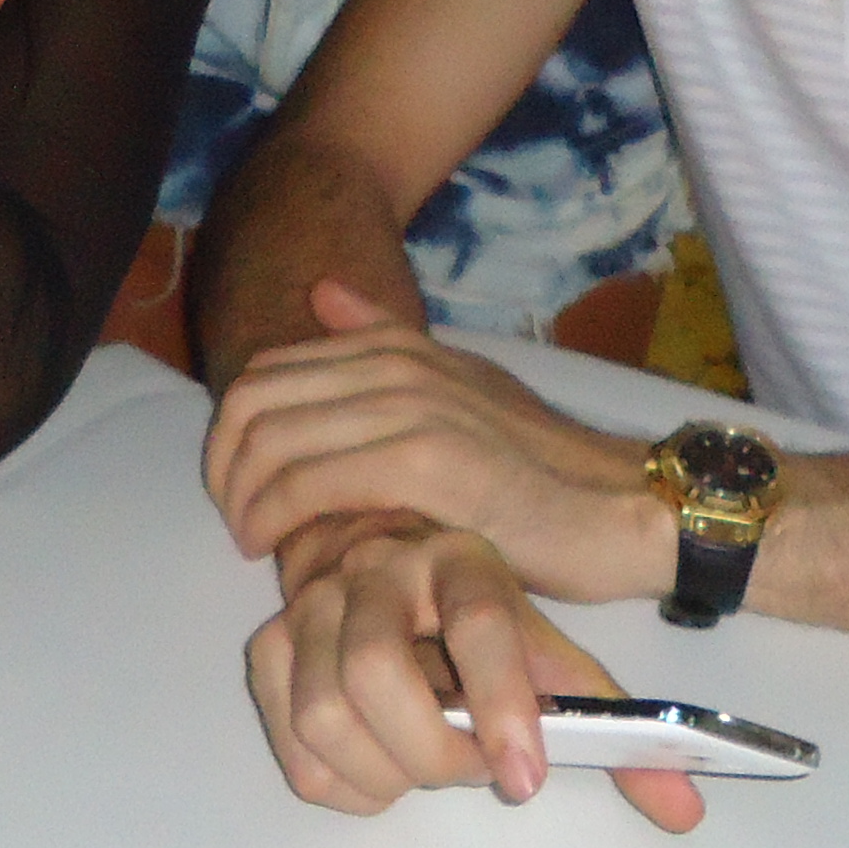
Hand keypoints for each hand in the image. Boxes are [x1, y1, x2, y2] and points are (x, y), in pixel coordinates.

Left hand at [205, 280, 666, 601]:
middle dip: (225, 465)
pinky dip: (277, 519)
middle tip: (236, 521)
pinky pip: (309, 484)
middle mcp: (397, 366)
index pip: (270, 370)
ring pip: (273, 443)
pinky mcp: (423, 462)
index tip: (239, 487)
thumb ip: (387, 345)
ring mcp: (410, 408)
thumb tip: (321, 293)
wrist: (622, 508)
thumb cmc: (540, 472)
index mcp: (399, 349)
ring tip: (253, 543)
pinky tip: (279, 554)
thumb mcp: (460, 392)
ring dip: (243, 499)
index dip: (233, 430)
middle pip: (255, 400)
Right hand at [244, 514, 701, 833]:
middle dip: (428, 752)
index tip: (524, 781)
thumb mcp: (549, 657)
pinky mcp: (272, 644)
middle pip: (373, 670)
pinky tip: (379, 769)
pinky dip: (340, 782)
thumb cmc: (480, 625)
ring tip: (425, 767)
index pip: (482, 623)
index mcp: (464, 561)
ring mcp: (313, 602)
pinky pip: (291, 743)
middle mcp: (379, 567)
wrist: (388, 562)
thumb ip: (616, 733)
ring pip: (322, 712)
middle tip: (472, 772)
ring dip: (382, 771)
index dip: (500, 705)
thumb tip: (686, 814)